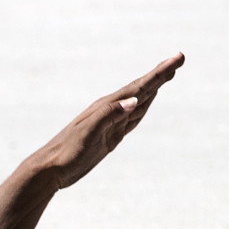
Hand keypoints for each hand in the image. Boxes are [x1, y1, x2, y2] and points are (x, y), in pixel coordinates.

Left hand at [26, 54, 183, 188]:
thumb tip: (134, 101)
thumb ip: (109, 115)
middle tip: (179, 59)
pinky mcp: (109, 137)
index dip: (160, 72)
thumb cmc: (67, 152)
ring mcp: (111, 124)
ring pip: (139, 101)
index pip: (139, 86)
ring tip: (167, 74)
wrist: (50, 170)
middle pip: (142, 89)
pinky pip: (131, 119)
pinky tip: (144, 102)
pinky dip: (142, 108)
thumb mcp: (88, 133)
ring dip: (154, 88)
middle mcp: (110, 111)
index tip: (178, 58)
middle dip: (161, 75)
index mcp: (107, 106)